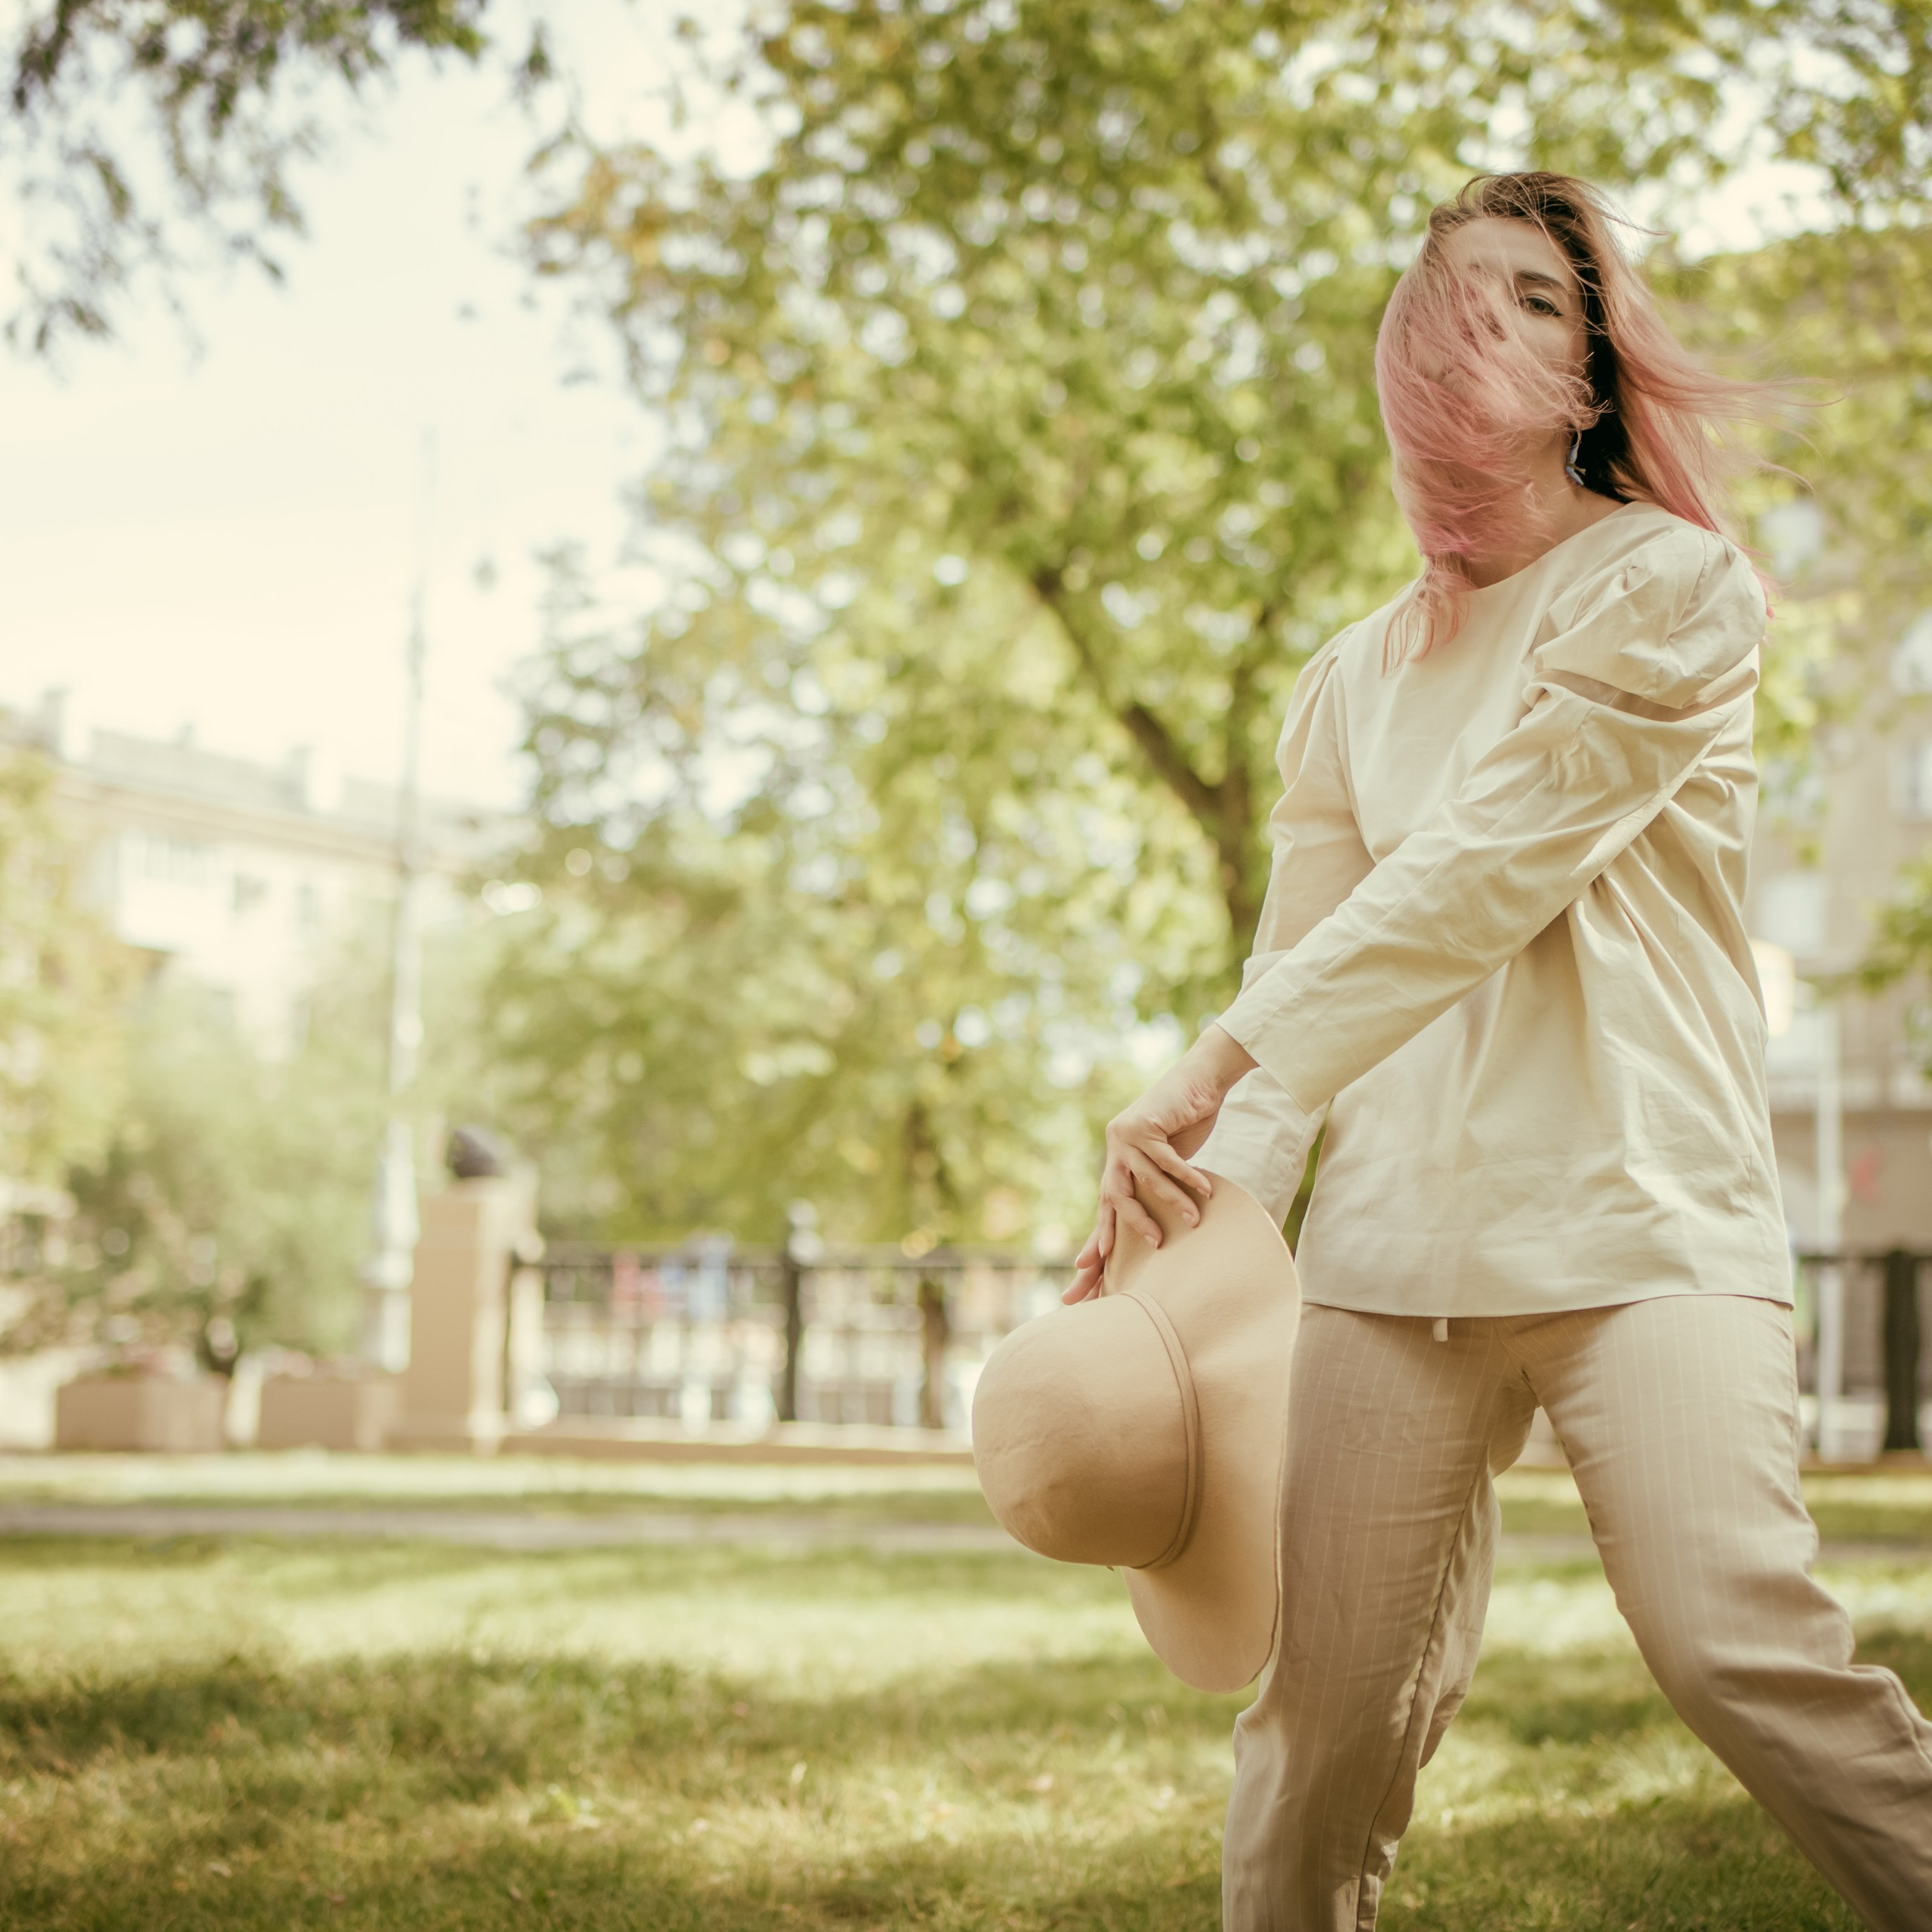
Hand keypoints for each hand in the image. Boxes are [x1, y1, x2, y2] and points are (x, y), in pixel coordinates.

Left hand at [1064, 1024, 1257, 1302]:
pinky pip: (1167, 1161)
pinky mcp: (1145, 1124)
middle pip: (1114, 1196)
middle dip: (1130, 1225)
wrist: (1200, 1079)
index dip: (1100, 1232)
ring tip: (1194, 1220)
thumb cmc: (1188, 1119)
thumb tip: (1155, 1222)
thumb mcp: (1168, 1157)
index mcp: (1118, 1156)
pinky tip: (1206, 1190)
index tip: (1086, 1266)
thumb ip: (1156, 1181)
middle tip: (1156, 1244)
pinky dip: (1187, 1177)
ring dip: (1173, 1202)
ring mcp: (1126, 1134)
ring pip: (1147, 1180)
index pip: (1106, 1201)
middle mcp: (1116, 1145)